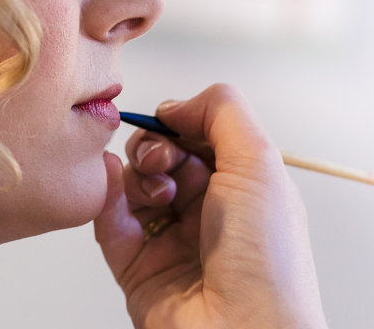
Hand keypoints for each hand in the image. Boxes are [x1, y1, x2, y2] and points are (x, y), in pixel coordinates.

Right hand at [93, 84, 325, 328]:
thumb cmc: (267, 259)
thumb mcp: (260, 164)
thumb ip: (222, 113)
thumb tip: (177, 104)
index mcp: (246, 189)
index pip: (201, 140)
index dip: (182, 124)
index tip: (172, 121)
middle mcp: (210, 214)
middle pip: (164, 159)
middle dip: (156, 148)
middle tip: (163, 162)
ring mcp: (172, 242)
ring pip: (134, 188)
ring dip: (137, 176)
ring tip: (158, 192)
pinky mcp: (137, 270)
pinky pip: (110, 225)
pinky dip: (106, 200)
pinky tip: (111, 186)